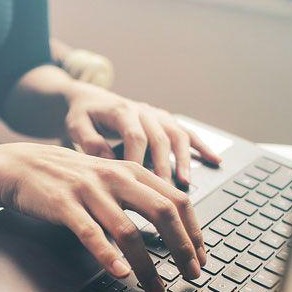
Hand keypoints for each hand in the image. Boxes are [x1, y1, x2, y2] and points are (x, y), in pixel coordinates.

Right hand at [0, 143, 205, 291]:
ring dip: (147, 264)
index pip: (177, 199)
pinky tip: (120, 274)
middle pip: (162, 212)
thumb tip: (170, 222)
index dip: (194, 231)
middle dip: (182, 247)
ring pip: (128, 230)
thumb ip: (138, 192)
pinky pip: (91, 233)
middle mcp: (115, 177)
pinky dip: (108, 256)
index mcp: (131, 170)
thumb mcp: (109, 175)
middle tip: (191, 275)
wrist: (21, 165)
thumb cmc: (68, 176)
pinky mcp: (65, 205)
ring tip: (157, 287)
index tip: (201, 257)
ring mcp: (90, 190)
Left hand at [64, 84, 221, 185]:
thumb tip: (107, 161)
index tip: (138, 183)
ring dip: (184, 160)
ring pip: (177, 136)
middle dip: (164, 167)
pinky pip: (187, 133)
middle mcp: (143, 111)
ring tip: (186, 184)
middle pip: (159, 139)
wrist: (89, 98)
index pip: (135, 136)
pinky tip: (215, 161)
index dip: (138, 159)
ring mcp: (157, 115)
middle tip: (165, 193)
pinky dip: (202, 147)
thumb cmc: (82, 115)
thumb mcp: (76, 125)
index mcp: (121, 111)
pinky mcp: (165, 121)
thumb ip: (89, 141)